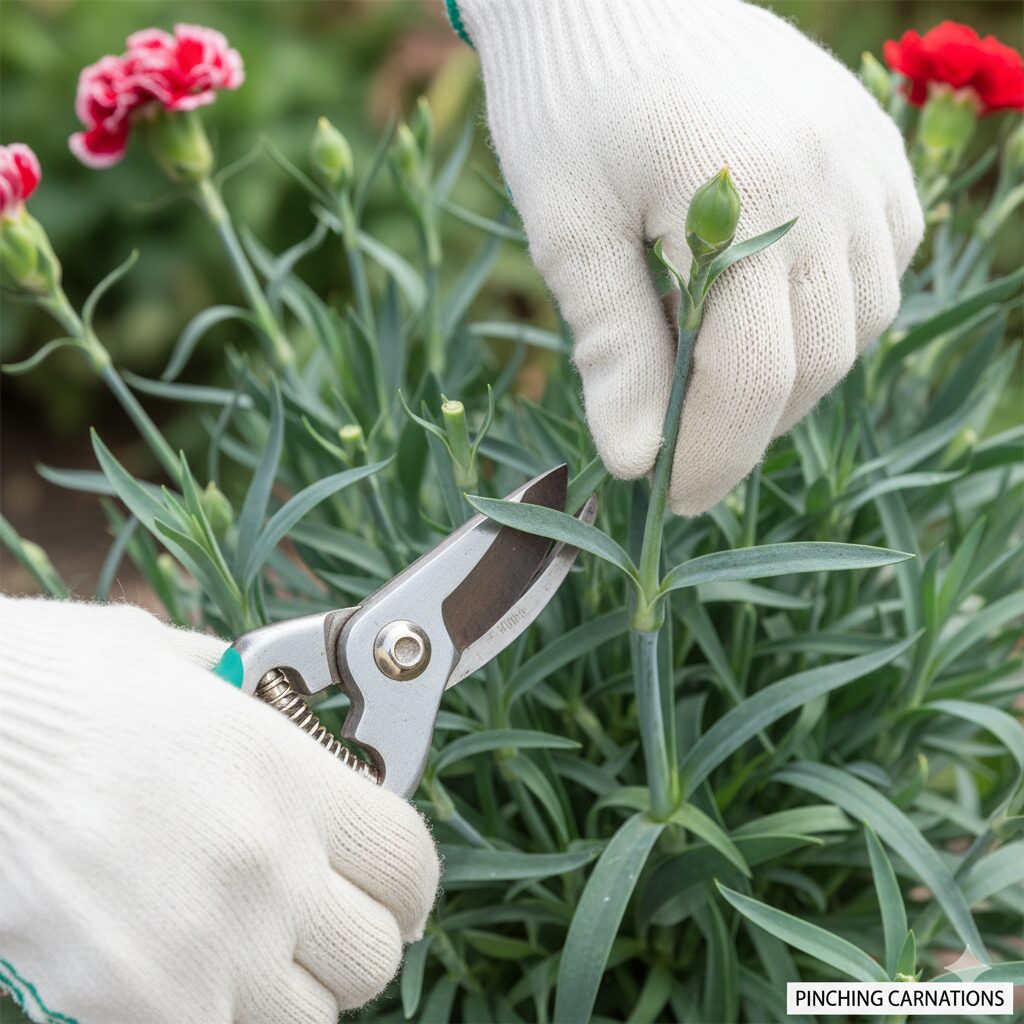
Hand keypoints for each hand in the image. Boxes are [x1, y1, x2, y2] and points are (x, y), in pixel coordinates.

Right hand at [0, 597, 437, 1023]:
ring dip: (288, 995)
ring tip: (247, 960)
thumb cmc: (48, 687)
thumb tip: (256, 686)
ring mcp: (207, 944)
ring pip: (309, 1020)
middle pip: (374, 956)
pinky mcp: (136, 1004)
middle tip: (313, 927)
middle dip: (350, 945)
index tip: (391, 891)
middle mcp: (266, 865)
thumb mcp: (167, 660)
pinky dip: (216, 1018)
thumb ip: (236, 686)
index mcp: (288, 774)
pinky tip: (181, 981)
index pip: (409, 864)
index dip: (408, 884)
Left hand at [456, 0, 923, 513]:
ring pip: (860, 325)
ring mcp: (863, 160)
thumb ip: (613, 347)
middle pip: (813, 363)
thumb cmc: (566, 105)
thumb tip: (633, 463)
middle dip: (747, 429)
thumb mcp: (567, 231)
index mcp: (742, 196)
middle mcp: (827, 179)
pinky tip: (774, 314)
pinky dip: (836, 314)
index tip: (667, 499)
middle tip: (684, 449)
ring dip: (794, 378)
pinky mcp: (873, 148)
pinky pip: (885, 266)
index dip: (711, 458)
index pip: (749, 377)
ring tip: (720, 382)